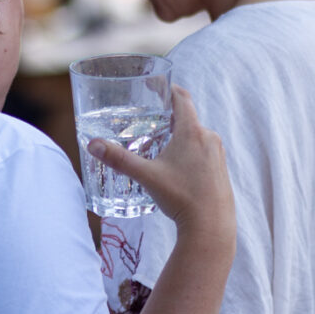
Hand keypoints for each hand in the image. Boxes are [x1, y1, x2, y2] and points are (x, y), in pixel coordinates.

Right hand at [88, 85, 234, 237]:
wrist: (211, 227)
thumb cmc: (181, 197)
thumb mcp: (146, 176)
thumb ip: (119, 159)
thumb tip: (93, 145)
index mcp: (192, 132)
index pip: (182, 98)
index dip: (169, 89)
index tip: (156, 86)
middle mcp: (209, 138)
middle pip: (188, 117)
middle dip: (170, 116)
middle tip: (151, 120)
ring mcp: (218, 154)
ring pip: (197, 136)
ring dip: (180, 136)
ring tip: (161, 145)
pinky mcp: (221, 169)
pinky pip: (204, 151)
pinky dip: (190, 151)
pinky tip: (177, 167)